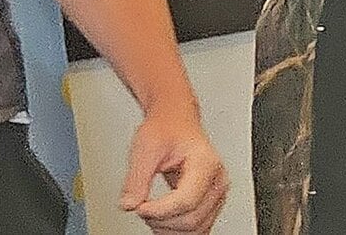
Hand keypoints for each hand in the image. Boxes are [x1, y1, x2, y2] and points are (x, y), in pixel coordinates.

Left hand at [118, 101, 228, 232]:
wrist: (175, 121)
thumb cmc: (166, 128)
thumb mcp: (145, 146)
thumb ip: (136, 178)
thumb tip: (129, 204)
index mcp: (205, 163)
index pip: (186, 200)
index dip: (160, 210)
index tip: (139, 206)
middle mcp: (217, 181)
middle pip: (191, 219)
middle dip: (161, 220)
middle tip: (141, 207)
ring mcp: (216, 194)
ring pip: (196, 229)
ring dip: (168, 228)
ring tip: (150, 213)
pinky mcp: (210, 204)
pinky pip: (198, 229)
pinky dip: (177, 231)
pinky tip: (162, 223)